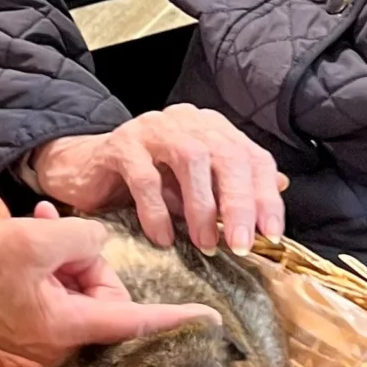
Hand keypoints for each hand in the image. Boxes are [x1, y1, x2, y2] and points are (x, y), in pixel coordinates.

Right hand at [0, 201, 219, 360]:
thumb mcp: (37, 238)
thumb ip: (82, 238)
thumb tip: (95, 244)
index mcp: (66, 326)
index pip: (134, 322)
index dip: (174, 318)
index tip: (210, 318)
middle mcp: (57, 337)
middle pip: (105, 295)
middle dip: (89, 260)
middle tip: (60, 235)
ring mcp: (39, 329)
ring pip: (78, 284)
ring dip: (65, 252)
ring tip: (39, 225)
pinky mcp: (24, 316)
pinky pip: (55, 285)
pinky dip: (50, 257)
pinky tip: (35, 226)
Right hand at [30, 105, 286, 250]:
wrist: (86, 168)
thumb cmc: (146, 179)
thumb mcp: (194, 185)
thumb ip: (232, 185)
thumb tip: (280, 188)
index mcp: (212, 128)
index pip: (252, 156)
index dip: (266, 196)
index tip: (271, 235)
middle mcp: (187, 121)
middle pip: (226, 155)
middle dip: (239, 203)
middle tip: (242, 245)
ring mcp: (153, 128)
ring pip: (190, 159)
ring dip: (202, 207)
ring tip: (205, 243)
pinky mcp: (121, 144)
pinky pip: (144, 176)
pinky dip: (157, 211)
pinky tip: (162, 238)